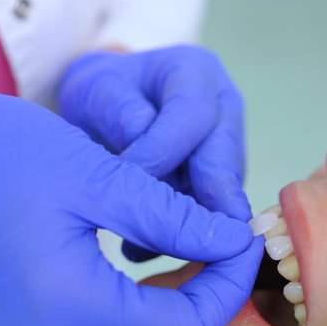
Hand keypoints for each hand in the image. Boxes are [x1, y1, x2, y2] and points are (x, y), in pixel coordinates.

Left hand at [57, 45, 247, 261]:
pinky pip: (209, 212)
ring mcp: (230, 148)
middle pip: (224, 157)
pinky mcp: (222, 185)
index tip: (125, 183)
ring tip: (141, 250)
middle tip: (192, 238)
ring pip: (221, 193)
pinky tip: (140, 252)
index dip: (162, 151)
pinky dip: (177, 236)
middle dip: (206, 200)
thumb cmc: (104, 94)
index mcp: (196, 73)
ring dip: (189, 224)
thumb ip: (118, 114)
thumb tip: (144, 164)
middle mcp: (225, 109)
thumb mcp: (96, 89)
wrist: (113, 104)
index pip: (192, 115)